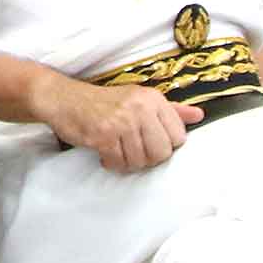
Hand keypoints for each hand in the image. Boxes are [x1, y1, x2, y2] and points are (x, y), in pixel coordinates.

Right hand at [36, 76, 202, 172]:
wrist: (64, 99)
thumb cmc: (104, 102)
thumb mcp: (139, 99)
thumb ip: (170, 110)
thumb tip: (199, 116)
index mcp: (152, 98)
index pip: (178, 137)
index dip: (164, 145)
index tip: (148, 140)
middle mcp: (140, 107)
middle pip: (162, 153)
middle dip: (147, 157)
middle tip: (132, 149)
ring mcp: (121, 121)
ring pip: (141, 161)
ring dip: (127, 161)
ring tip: (117, 149)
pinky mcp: (103, 135)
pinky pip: (119, 163)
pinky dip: (112, 163)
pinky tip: (105, 152)